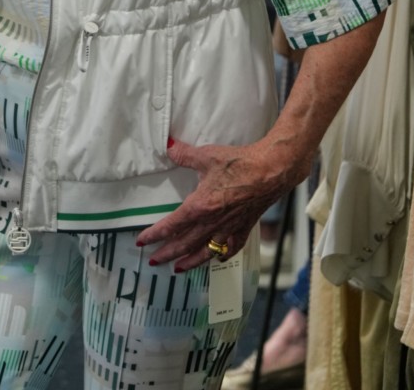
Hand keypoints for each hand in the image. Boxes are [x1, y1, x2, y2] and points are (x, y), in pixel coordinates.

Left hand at [136, 135, 302, 271]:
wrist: (271, 171)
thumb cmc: (240, 163)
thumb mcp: (208, 155)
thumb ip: (185, 154)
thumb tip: (168, 145)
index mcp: (200, 206)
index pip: (171, 225)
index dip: (155, 234)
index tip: (142, 242)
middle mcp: (212, 222)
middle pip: (184, 243)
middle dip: (167, 253)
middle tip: (154, 261)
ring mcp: (229, 228)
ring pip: (205, 251)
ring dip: (189, 262)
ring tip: (178, 269)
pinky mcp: (244, 228)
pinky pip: (230, 248)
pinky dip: (221, 255)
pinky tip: (217, 258)